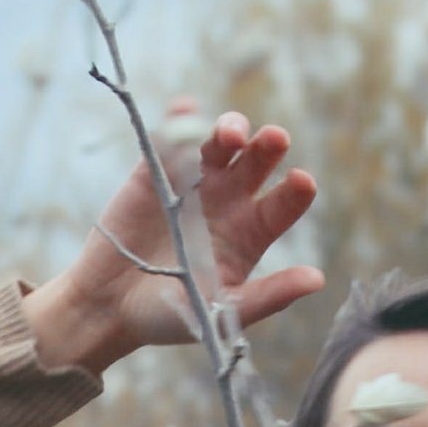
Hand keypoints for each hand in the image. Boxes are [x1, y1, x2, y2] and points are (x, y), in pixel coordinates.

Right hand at [23, 111, 322, 376]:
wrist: (109, 309)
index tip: (302, 181)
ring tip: (231, 135)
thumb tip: (318, 279)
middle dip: (267, 147)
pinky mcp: (156, 170)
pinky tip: (187, 108)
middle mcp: (227, 201)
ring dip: (229, 129)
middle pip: (256, 163)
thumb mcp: (222, 312)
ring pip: (219, 142)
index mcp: (250, 234)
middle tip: (274, 140)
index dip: (295, 191)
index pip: (282, 205)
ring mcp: (193, 182)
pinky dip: (180, 117)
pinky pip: (171, 137)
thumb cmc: (170, 317)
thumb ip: (270, 296)